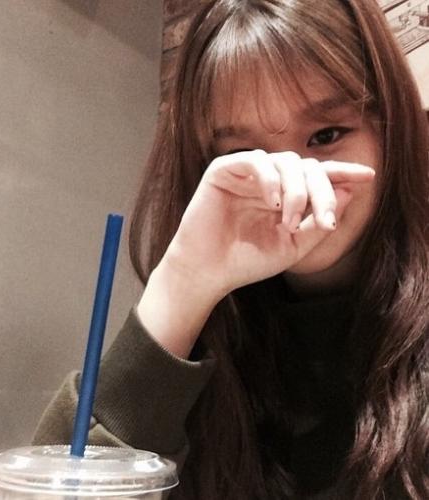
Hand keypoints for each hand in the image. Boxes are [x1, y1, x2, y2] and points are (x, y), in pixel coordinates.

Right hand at [162, 149, 374, 300]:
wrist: (208, 271)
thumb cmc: (246, 261)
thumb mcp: (293, 246)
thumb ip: (318, 222)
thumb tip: (350, 192)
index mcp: (282, 196)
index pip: (316, 177)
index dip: (341, 174)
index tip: (368, 177)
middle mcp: (267, 182)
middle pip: (307, 167)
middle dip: (323, 192)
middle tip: (325, 220)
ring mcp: (246, 175)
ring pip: (285, 162)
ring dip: (297, 190)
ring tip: (291, 220)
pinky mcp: (223, 171)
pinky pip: (255, 161)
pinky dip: (270, 179)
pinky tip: (272, 203)